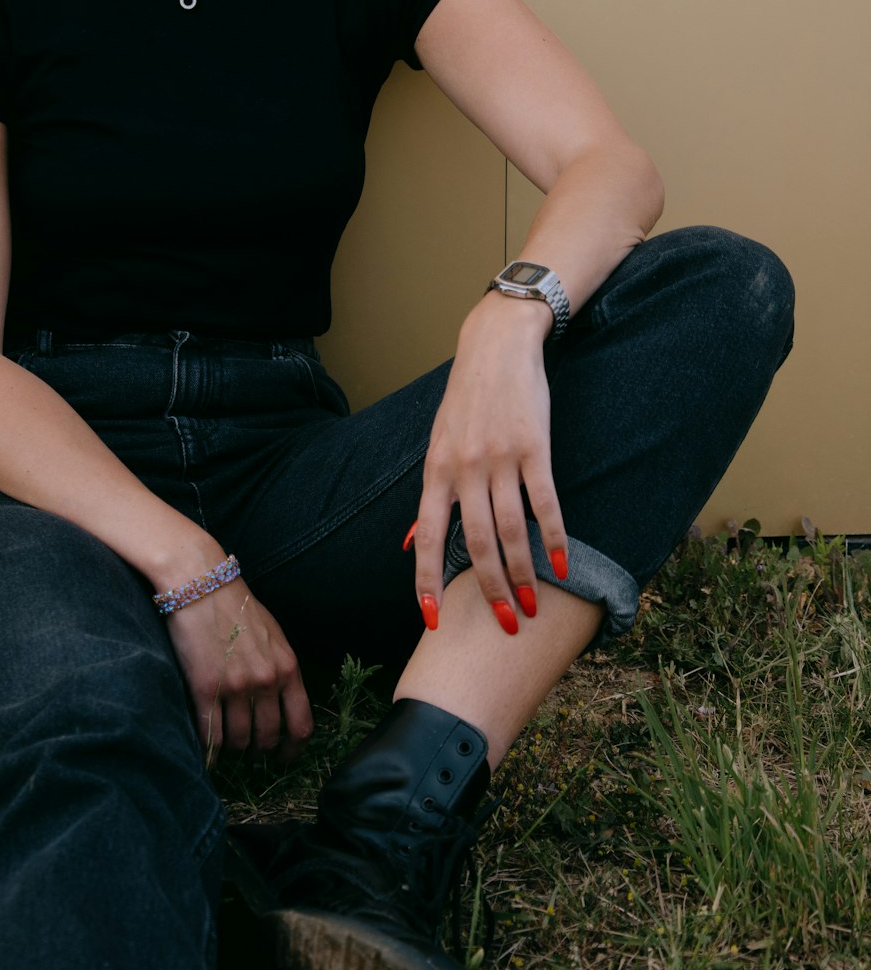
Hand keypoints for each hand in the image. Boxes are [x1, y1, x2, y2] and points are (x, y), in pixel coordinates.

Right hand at [165, 575, 312, 765]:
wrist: (202, 585)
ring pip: (239, 742)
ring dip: (234, 750)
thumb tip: (281, 702)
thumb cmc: (237, 607)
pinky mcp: (206, 689)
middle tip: (250, 752)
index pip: (301, 725)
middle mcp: (266, 681)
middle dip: (260, 752)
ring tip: (228, 747)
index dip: (293, 750)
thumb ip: (281, 668)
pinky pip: (212, 737)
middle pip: (269, 738)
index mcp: (288, 667)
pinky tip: (208, 752)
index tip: (284, 758)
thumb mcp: (274, 635)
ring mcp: (236, 687)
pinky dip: (210, 751)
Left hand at [411, 295, 567, 633]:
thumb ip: (431, 496)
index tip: (432, 620)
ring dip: (522, 573)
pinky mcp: (535, 448)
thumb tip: (409, 541)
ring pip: (510, 529)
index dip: (428, 581)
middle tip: (504, 623)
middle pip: (474, 543)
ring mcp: (500, 458)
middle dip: (489, 588)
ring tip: (532, 603)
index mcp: (436, 470)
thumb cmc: (467, 400)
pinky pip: (544, 502)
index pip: (426, 537)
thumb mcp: (438, 444)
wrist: (497, 346)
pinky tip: (560, 563)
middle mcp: (464, 468)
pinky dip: (553, 537)